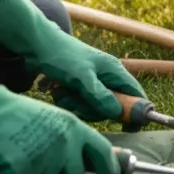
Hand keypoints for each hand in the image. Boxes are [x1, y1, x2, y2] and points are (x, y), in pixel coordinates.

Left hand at [0, 0, 144, 122]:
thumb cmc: (62, 56)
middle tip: (78, 105)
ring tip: (62, 94)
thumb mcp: (81, 77)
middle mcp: (107, 78)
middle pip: (113, 106)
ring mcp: (93, 84)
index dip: (136, 111)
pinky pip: (79, 104)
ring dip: (77, 105)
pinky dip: (68, 102)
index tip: (128, 128)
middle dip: (94, 109)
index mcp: (115, 72)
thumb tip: (117, 113)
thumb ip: (99, 95)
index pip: (136, 94)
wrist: (37, 45)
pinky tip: (57, 92)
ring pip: (94, 107)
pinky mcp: (79, 88)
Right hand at [0, 74, 120, 173]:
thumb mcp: (60, 122)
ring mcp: (45, 156)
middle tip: (43, 160)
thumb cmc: (25, 118)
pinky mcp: (23, 169)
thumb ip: (81, 142)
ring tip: (26, 153)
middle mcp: (65, 142)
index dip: (111, 171)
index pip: (103, 152)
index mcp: (76, 128)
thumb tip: (111, 161)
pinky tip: (12, 159)